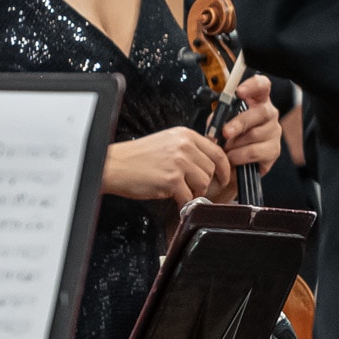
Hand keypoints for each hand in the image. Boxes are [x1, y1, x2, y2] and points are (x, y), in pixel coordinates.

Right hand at [104, 127, 234, 204]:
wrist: (114, 165)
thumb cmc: (135, 157)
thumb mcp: (166, 142)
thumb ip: (187, 148)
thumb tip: (206, 161)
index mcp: (185, 135)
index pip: (217, 151)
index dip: (224, 168)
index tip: (224, 177)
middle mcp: (184, 146)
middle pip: (211, 169)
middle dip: (204, 183)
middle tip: (193, 188)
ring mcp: (179, 162)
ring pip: (203, 183)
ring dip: (194, 192)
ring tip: (180, 192)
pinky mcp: (171, 179)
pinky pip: (188, 196)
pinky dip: (183, 202)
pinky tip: (175, 199)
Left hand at [216, 74, 283, 169]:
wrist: (236, 163)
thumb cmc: (229, 138)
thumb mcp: (221, 123)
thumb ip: (219, 118)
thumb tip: (216, 122)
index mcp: (257, 101)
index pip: (262, 86)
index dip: (253, 86)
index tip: (239, 92)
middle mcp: (270, 114)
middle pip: (261, 112)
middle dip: (240, 122)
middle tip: (226, 132)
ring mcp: (274, 132)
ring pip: (255, 134)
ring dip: (235, 144)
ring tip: (225, 149)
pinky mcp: (274, 150)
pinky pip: (254, 152)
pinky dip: (239, 156)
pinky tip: (233, 158)